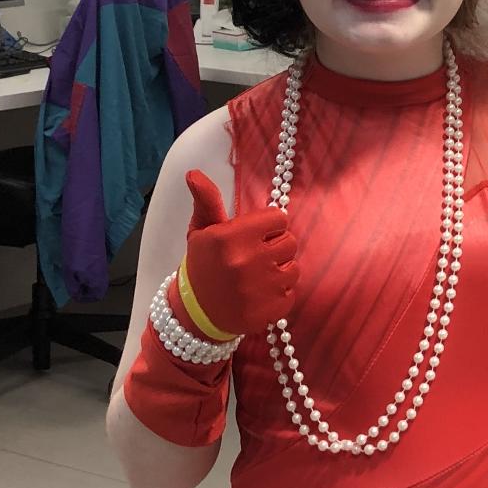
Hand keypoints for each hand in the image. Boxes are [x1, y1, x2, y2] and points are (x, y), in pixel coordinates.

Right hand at [179, 171, 299, 338]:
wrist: (196, 314)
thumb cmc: (203, 265)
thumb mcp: (202, 231)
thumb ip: (207, 200)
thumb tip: (194, 173)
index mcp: (230, 237)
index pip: (278, 218)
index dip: (268, 226)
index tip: (254, 235)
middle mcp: (247, 261)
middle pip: (290, 241)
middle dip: (274, 247)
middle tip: (254, 257)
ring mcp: (260, 288)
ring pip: (294, 267)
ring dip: (279, 271)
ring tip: (256, 277)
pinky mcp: (271, 310)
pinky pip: (292, 292)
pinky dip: (279, 294)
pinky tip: (258, 295)